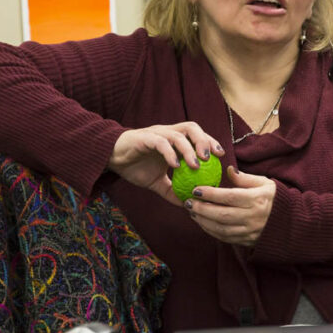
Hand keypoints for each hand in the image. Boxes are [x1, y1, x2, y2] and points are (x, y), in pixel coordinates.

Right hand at [108, 123, 224, 206]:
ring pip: (178, 133)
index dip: (210, 142)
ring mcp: (156, 134)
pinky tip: (175, 165)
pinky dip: (170, 153)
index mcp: (173, 140)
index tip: (221, 156)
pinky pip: (160, 142)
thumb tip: (187, 205)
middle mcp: (167, 133)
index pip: (197, 135)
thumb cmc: (134, 166)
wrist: (111, 160)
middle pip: (192, 127)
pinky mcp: (143, 138)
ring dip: (189, 148)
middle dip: (204, 140)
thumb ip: (172, 191)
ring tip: (196, 165)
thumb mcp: (156, 182)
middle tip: (211, 158)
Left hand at [185, 166, 275, 246]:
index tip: (196, 189)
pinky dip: (210, 231)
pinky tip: (202, 223)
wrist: (290, 223)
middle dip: (201, 209)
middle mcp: (253, 217)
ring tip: (191, 212)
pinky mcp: (246, 241)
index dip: (211, 194)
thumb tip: (228, 170)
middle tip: (188, 202)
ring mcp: (250, 231)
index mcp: (257, 199)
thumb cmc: (274, 198)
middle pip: (222, 215)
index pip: (229, 197)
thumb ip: (245, 178)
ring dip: (203, 221)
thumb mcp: (265, 183)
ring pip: (221, 229)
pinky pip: (224, 238)